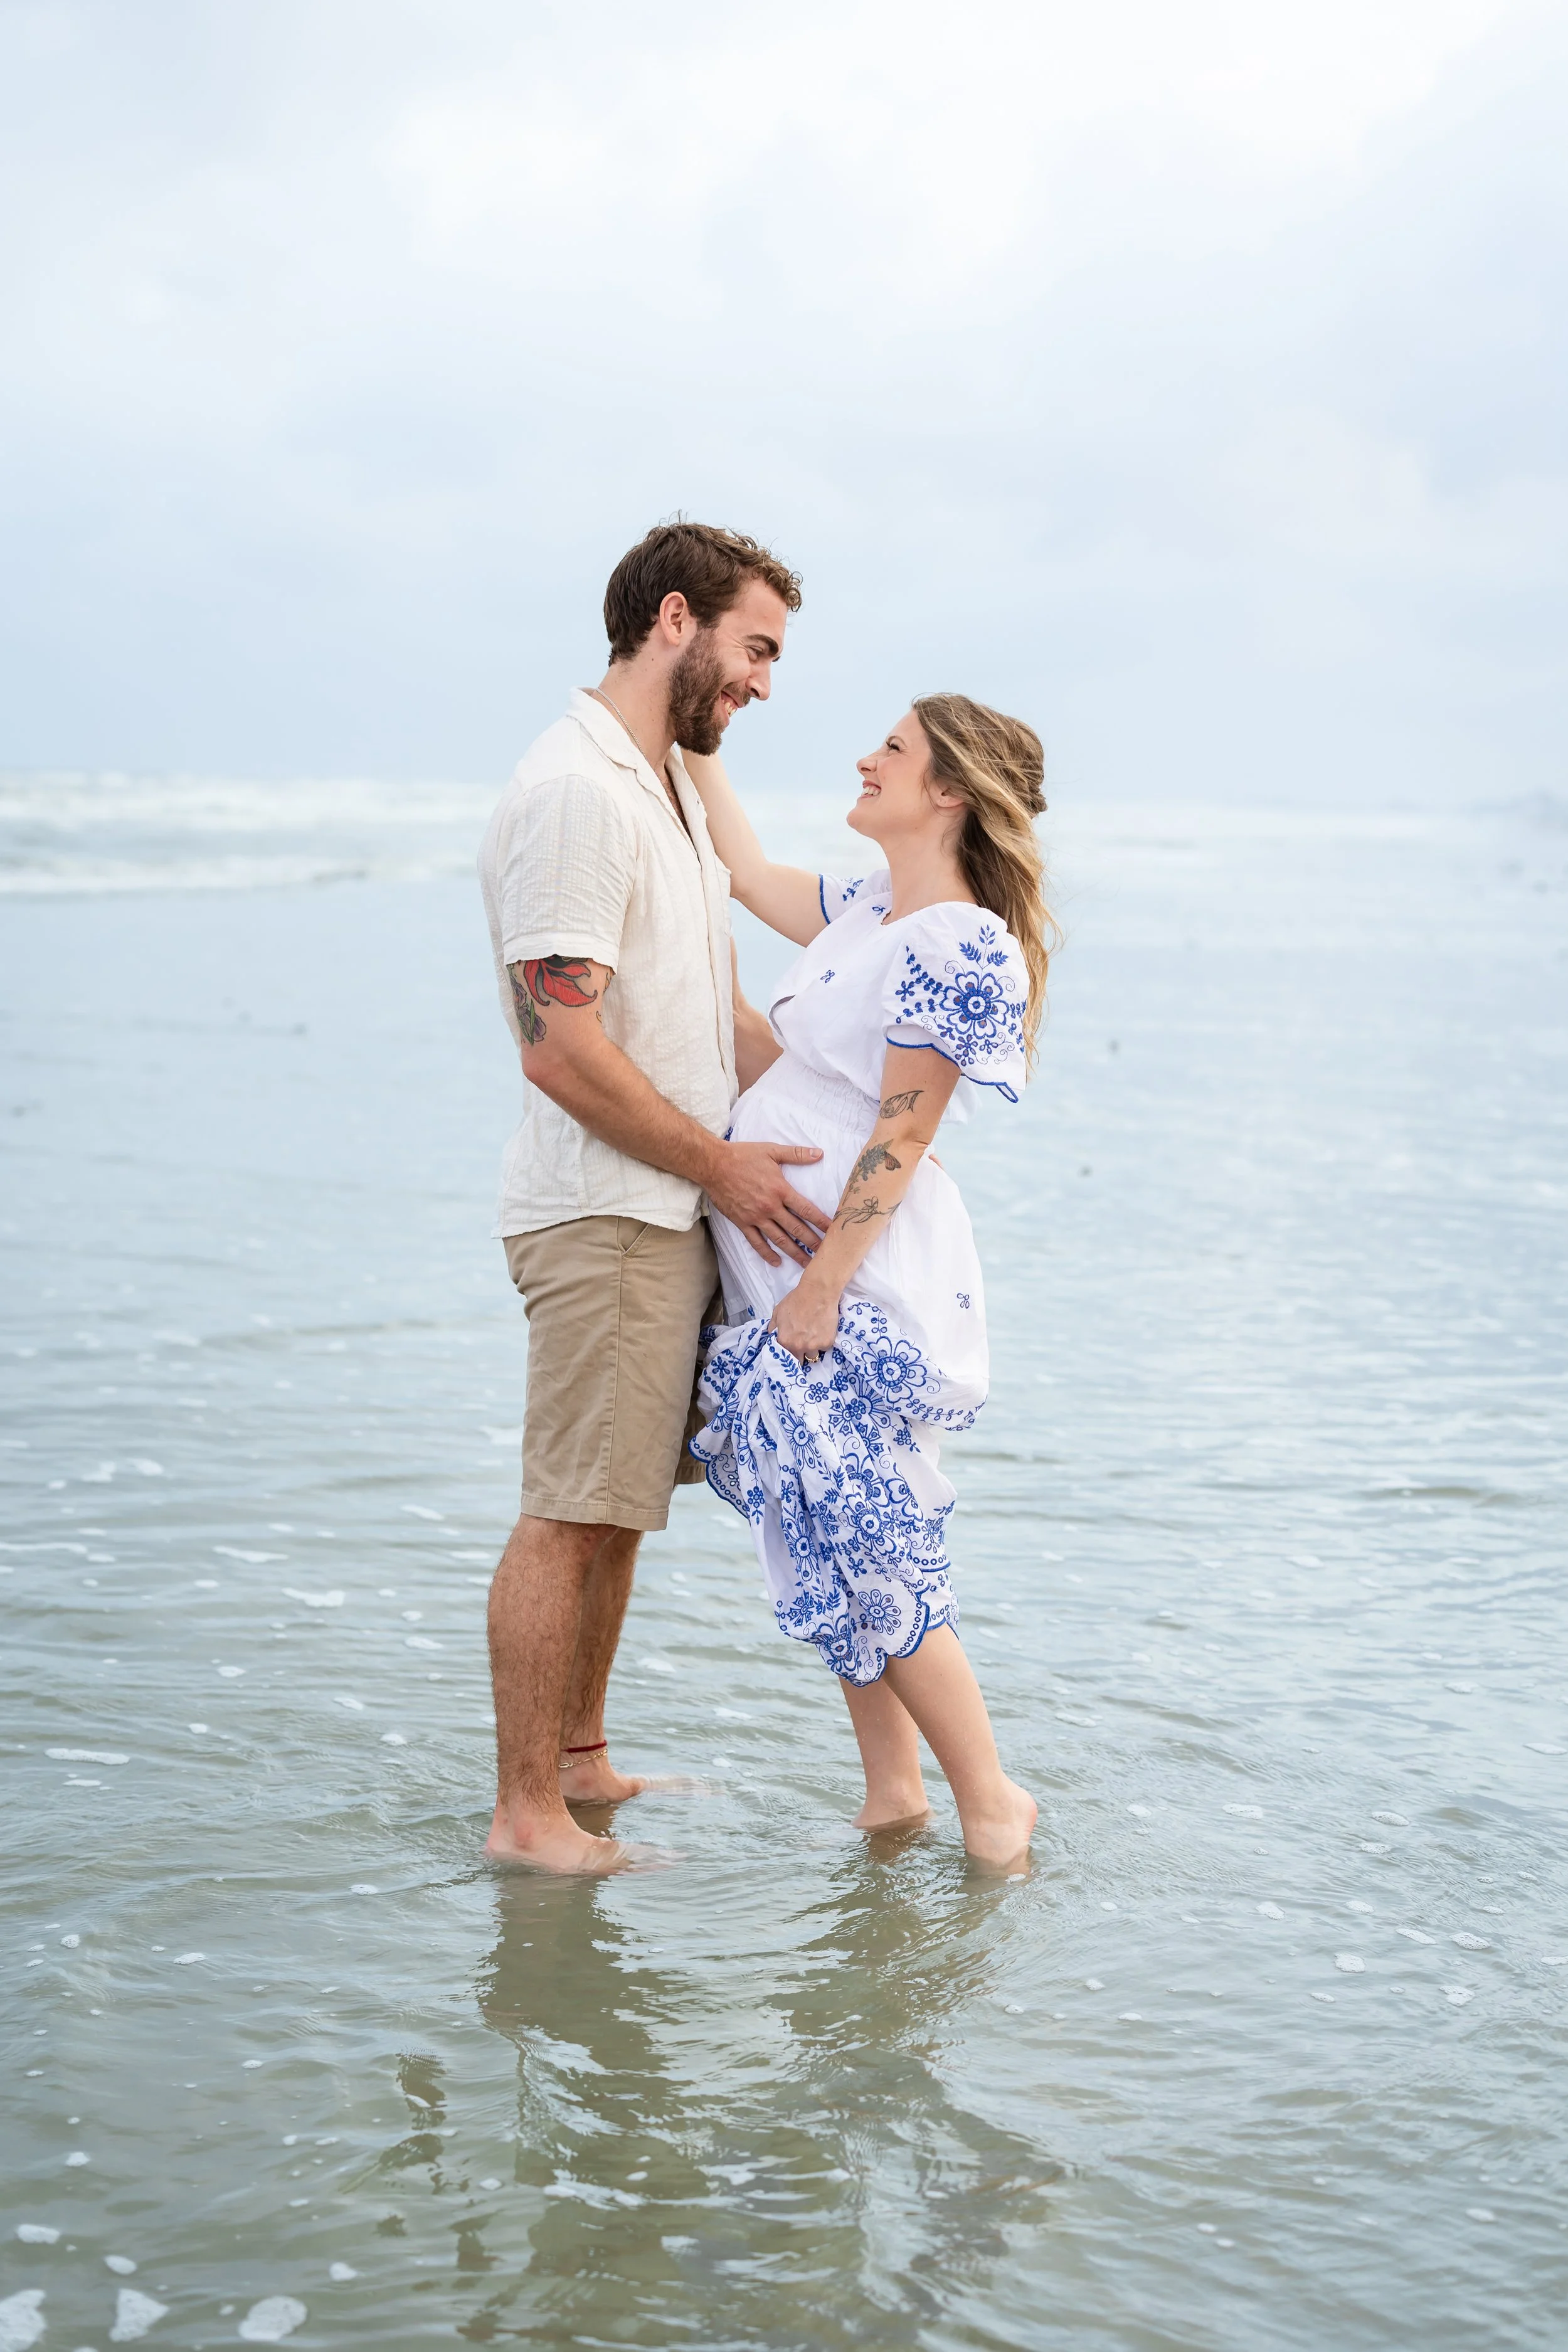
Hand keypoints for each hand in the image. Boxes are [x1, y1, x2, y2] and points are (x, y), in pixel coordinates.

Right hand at [706, 1140, 827, 1267]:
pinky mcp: (742, 1223)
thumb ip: (797, 1154)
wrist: (713, 1165)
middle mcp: (770, 1207)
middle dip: (813, 1242)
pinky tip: (777, 1262)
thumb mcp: (772, 1150)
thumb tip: (819, 1153)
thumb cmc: (743, 1156)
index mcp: (780, 1190)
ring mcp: (756, 1217)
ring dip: (794, 1252)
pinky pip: (756, 1242)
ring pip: (779, 1239)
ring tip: (808, 1263)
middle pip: (796, 1229)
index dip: (822, 1222)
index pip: (807, 1210)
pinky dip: (767, 1254)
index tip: (834, 1231)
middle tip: (826, 1253)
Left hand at [769, 1276, 841, 1363]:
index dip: (787, 1355)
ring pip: (813, 1354)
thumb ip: (773, 1328)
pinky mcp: (827, 1343)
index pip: (784, 1358)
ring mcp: (814, 1346)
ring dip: (812, 1348)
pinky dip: (823, 1341)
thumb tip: (772, 1337)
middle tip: (802, 1343)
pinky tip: (822, 1329)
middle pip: (799, 1361)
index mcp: (785, 1341)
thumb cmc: (797, 1300)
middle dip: (799, 1354)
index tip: (790, 1352)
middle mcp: (799, 1347)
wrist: (818, 1292)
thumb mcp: (778, 1312)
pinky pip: (824, 1347)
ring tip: (813, 1334)